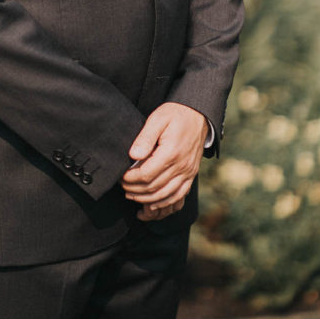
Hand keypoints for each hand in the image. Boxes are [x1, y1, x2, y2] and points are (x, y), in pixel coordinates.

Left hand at [120, 102, 206, 219]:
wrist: (198, 114)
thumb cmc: (175, 114)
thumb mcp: (158, 118)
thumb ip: (145, 137)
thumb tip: (133, 155)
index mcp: (171, 153)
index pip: (146, 175)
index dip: (131, 179)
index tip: (121, 176)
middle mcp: (181, 166)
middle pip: (154, 188)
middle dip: (135, 190)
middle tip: (123, 186)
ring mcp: (188, 173)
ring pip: (165, 196)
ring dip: (147, 200)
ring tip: (132, 195)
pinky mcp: (191, 175)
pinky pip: (178, 196)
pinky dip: (164, 204)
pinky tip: (152, 204)